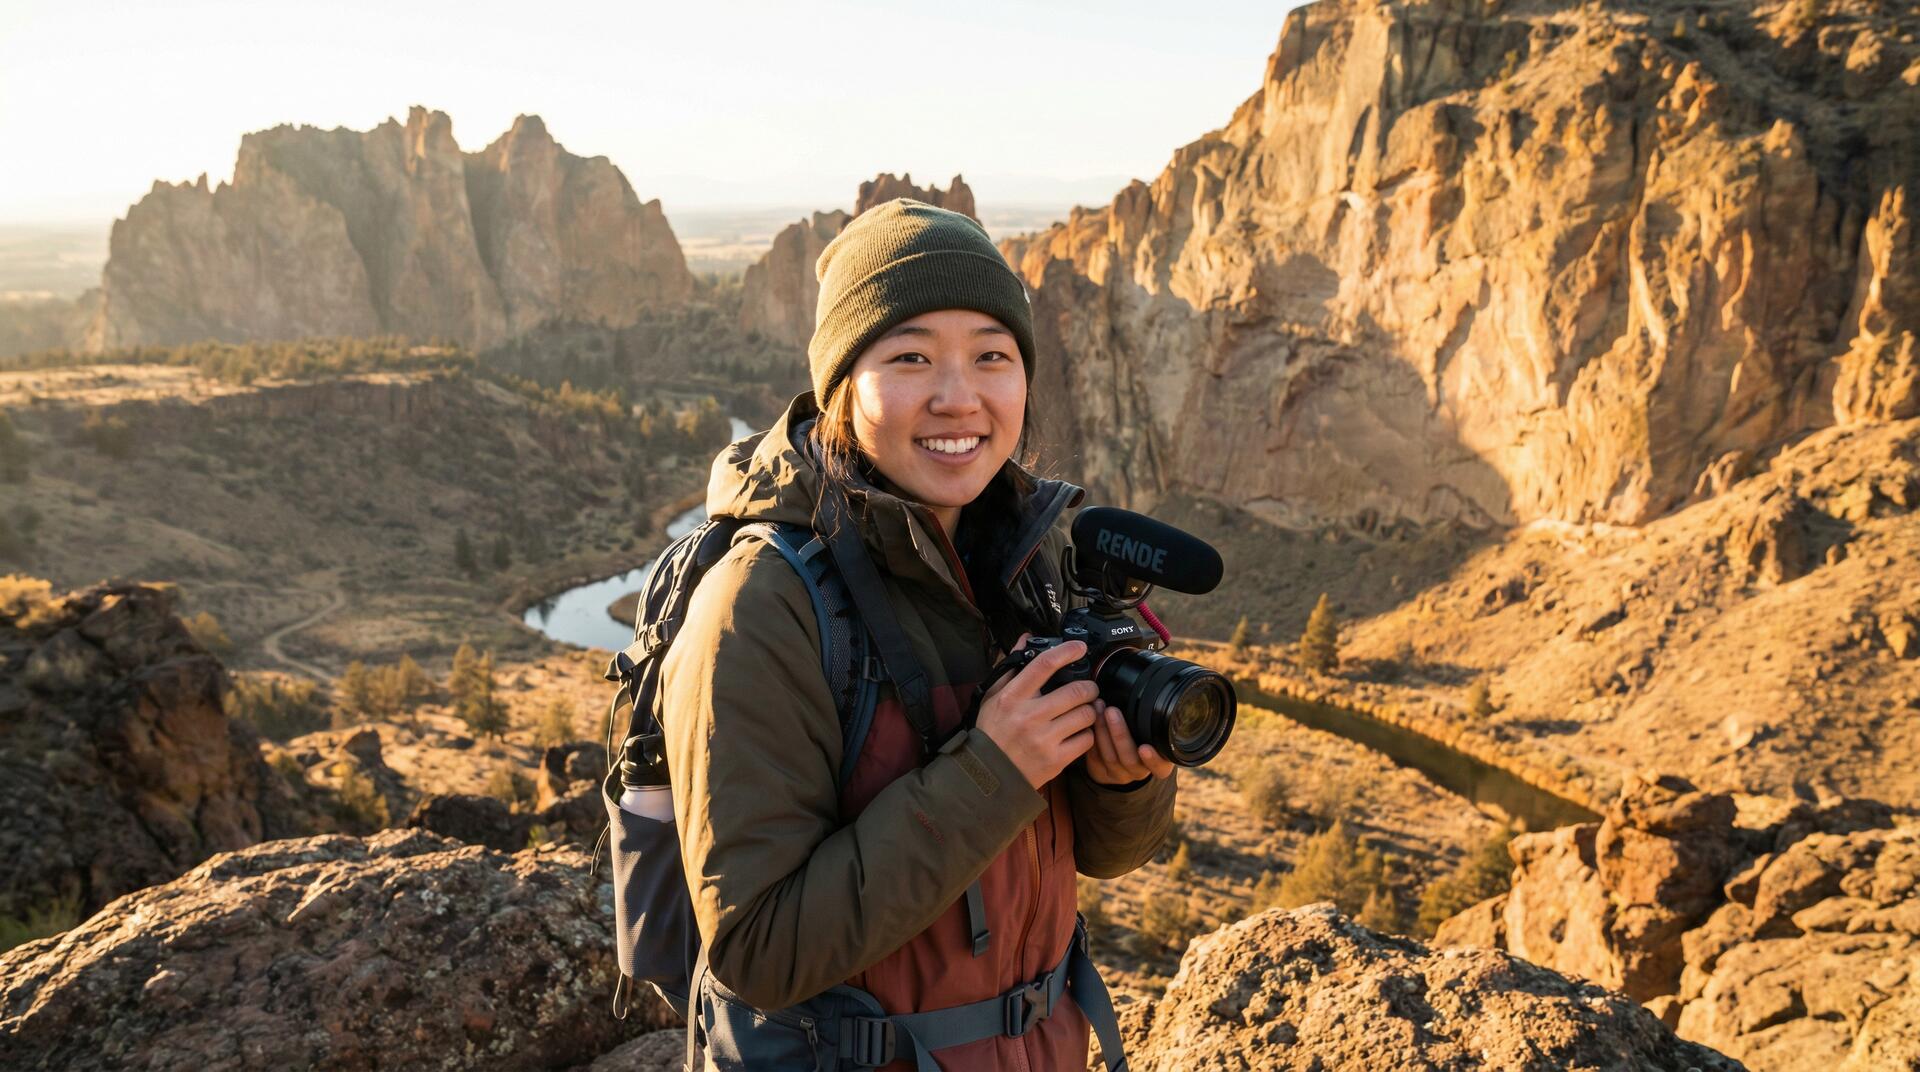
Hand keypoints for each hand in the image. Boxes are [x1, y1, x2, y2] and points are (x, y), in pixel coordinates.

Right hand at [974, 634, 1098, 790]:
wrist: (989, 775)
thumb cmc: (992, 732)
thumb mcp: (993, 697)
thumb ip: (1010, 667)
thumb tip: (1026, 639)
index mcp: (1012, 697)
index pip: (1044, 665)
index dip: (1066, 651)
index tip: (1079, 647)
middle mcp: (1029, 716)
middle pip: (1076, 690)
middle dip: (1089, 687)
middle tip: (1088, 689)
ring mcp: (1044, 739)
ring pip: (1086, 714)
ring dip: (1089, 711)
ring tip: (1083, 712)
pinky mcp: (1056, 759)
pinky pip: (1087, 739)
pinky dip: (1087, 735)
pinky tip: (1077, 733)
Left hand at [1083, 698, 1175, 784]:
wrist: (1120, 755)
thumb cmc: (1140, 735)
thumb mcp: (1149, 731)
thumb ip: (1148, 722)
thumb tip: (1140, 692)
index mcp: (1158, 762)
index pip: (1160, 768)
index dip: (1153, 759)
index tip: (1145, 747)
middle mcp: (1139, 771)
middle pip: (1129, 758)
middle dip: (1119, 733)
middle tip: (1112, 711)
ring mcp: (1120, 775)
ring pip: (1110, 757)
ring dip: (1102, 731)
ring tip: (1097, 709)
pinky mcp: (1102, 774)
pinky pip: (1095, 758)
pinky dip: (1092, 739)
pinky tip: (1088, 721)